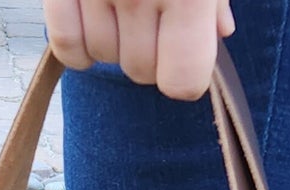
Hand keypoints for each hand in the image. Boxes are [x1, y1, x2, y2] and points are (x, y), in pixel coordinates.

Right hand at [44, 0, 235, 101]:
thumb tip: (221, 34)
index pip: (183, 82)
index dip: (184, 76)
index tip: (183, 57)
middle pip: (142, 72)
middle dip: (149, 52)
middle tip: (151, 15)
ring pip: (104, 56)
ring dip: (113, 39)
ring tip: (119, 0)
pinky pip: (67, 44)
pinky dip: (77, 45)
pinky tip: (89, 21)